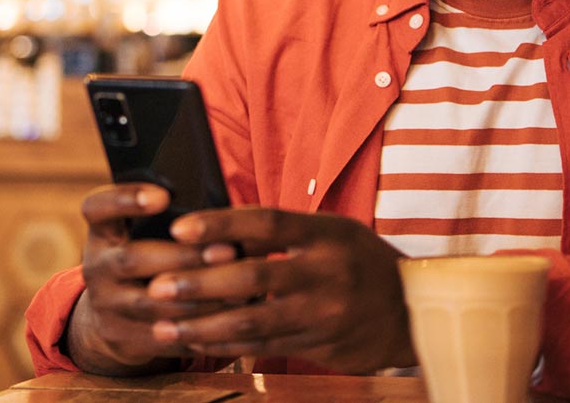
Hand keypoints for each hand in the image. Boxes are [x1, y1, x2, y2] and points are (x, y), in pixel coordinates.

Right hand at [65, 184, 239, 374]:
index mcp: (102, 232)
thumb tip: (221, 214)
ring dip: (199, 297)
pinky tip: (229, 319)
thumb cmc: (145, 258)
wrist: (112, 315)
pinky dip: (199, 329)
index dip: (125, 199)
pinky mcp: (122, 338)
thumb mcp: (140, 234)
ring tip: (241, 288)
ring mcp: (105, 306)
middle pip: (131, 259)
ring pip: (152, 304)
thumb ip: (170, 221)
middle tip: (228, 251)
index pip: (96, 207)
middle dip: (184, 256)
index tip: (164, 196)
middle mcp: (96, 267)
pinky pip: (163, 337)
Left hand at [144, 207, 414, 373]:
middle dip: (200, 284)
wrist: (413, 310)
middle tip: (157, 287)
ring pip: (254, 321)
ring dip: (203, 326)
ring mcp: (324, 313)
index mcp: (325, 234)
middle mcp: (326, 272)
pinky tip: (197, 342)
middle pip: (254, 276)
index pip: (266, 223)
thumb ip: (279, 234)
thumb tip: (214, 234)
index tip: (179, 228)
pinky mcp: (321, 345)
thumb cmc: (358, 261)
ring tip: (164, 327)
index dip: (221, 224)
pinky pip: (265, 347)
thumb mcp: (329, 233)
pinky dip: (227, 345)